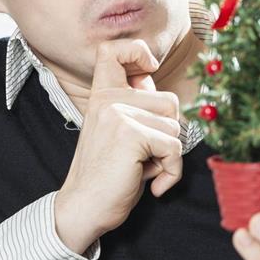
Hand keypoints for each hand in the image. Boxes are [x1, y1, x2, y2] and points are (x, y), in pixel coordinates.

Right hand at [54, 39, 183, 253]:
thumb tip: (150, 77)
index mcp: (102, 97)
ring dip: (168, 157)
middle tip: (144, 157)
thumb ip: (134, 106)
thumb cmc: (106, 176)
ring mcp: (119, 115)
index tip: (148, 68)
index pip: (113, 50)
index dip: (136, 51)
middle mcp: (109, 100)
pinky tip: (153, 186)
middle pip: (170, 102)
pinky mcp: (131, 135)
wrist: (84, 208)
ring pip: (175, 128)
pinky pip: (174, 148)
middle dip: (168, 134)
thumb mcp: (118, 133)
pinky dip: (172, 172)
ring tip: (143, 170)